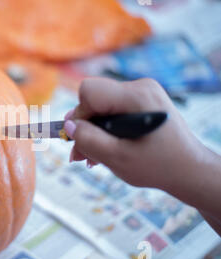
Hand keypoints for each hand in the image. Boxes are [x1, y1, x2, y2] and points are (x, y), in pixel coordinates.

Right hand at [64, 77, 205, 191]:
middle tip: (81, 156)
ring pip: (101, 106)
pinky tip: (104, 150)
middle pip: (94, 99)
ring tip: (92, 158)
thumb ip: (89, 140)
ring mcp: (142, 93)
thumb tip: (68, 126)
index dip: (79, 116)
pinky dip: (105, 130)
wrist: (190, 170)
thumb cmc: (159, 166)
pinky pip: (112, 110)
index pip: (90, 91)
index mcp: (137, 96)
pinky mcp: (142, 102)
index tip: (80, 139)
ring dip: (93, 132)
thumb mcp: (118, 158)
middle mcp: (140, 88)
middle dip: (85, 127)